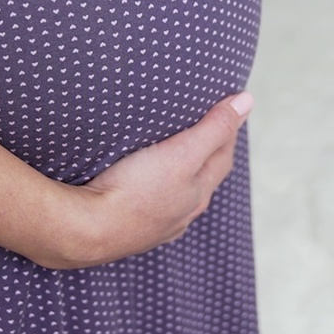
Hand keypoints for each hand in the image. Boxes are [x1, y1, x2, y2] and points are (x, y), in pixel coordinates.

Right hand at [50, 92, 253, 268]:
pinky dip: (152, 192)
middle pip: (202, 178)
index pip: (222, 157)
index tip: (228, 108)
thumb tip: (247, 101)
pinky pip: (148, 207)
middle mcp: (182, 214)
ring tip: (170, 157)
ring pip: (176, 196)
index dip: (227, 131)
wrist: (85, 232)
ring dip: (178, 176)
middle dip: (206, 153)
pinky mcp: (127, 230)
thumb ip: (213, 128)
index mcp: (198, 194)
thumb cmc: (135, 191)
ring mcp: (155, 226)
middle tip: (204, 128)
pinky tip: (139, 188)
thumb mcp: (182, 153)